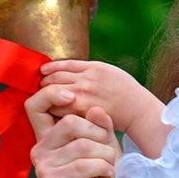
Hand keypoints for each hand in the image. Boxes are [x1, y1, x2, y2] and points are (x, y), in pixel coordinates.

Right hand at [26, 85, 121, 177]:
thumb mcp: (106, 148)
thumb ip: (101, 128)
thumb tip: (96, 109)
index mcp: (49, 138)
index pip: (36, 105)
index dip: (52, 94)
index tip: (73, 96)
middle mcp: (40, 150)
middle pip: (71, 121)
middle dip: (100, 136)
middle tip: (108, 156)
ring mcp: (43, 167)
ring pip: (84, 144)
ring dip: (107, 158)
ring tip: (107, 172)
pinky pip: (86, 164)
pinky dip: (104, 172)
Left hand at [38, 60, 162, 138]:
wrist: (137, 109)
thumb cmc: (125, 90)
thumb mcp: (108, 71)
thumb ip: (89, 69)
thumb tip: (68, 69)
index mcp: (92, 68)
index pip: (62, 66)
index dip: (49, 69)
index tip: (43, 72)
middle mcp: (86, 80)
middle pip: (54, 78)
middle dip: (45, 83)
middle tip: (41, 87)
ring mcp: (84, 96)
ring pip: (54, 93)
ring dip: (46, 96)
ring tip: (45, 100)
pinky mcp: (83, 111)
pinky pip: (60, 109)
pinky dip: (53, 109)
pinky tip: (53, 111)